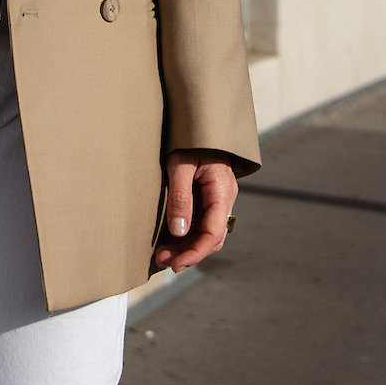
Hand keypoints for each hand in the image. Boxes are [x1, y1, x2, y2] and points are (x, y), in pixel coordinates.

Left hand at [153, 148, 238, 271]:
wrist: (197, 121)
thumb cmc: (189, 139)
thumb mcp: (181, 165)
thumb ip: (181, 197)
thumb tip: (179, 231)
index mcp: (222, 191)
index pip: (214, 232)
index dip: (195, 251)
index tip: (176, 263)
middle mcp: (223, 199)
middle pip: (211, 237)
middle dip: (188, 252)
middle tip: (163, 260)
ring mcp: (216, 200)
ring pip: (205, 233)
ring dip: (186, 247)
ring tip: (162, 255)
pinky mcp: (206, 200)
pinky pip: (200, 224)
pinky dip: (185, 236)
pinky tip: (169, 242)